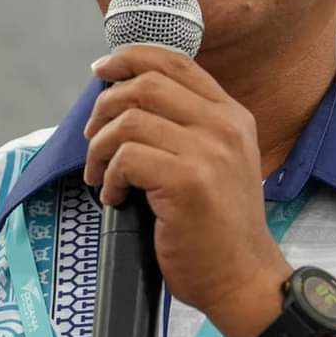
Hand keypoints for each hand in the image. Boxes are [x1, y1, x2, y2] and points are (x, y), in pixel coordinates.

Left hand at [82, 44, 287, 322]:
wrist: (242, 278)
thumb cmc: (218, 228)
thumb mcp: (217, 163)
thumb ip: (186, 128)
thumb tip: (123, 99)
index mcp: (231, 116)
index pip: (174, 61)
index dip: (129, 58)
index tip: (102, 72)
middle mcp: (224, 126)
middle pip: (145, 84)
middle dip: (104, 107)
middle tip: (93, 140)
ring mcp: (208, 152)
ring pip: (129, 120)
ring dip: (100, 149)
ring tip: (101, 177)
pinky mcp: (188, 182)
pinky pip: (127, 158)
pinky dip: (110, 178)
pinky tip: (117, 198)